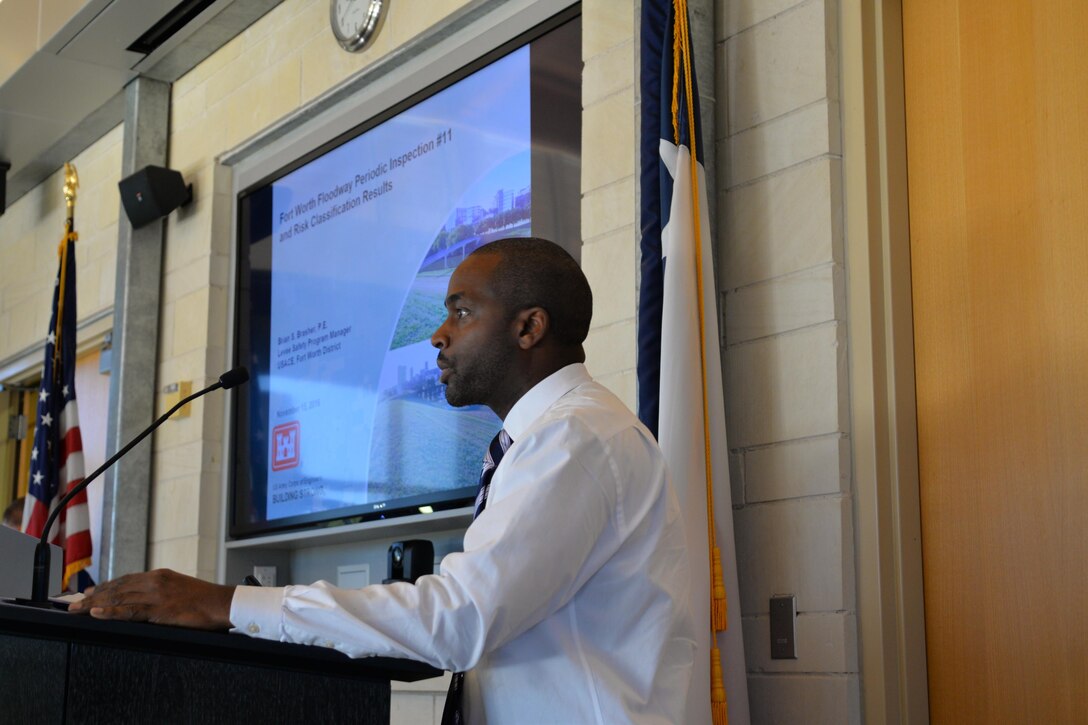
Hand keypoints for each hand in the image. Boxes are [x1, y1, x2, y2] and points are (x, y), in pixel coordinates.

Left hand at [67, 568, 234, 629]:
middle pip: (116, 587)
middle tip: (73, 603)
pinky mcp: (158, 609)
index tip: (89, 592)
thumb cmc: (205, 600)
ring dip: (93, 604)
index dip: (104, 586)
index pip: (125, 579)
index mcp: (160, 575)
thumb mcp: (181, 589)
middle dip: (93, 595)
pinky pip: (129, 611)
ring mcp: (155, 595)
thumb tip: (146, 601)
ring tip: (76, 610)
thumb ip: (161, 592)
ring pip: (117, 598)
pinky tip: (95, 612)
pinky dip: (110, 611)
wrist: (222, 604)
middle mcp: (154, 581)